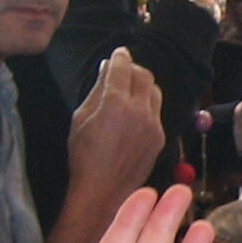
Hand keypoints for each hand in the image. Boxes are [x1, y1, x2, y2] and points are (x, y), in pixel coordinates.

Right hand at [66, 48, 164, 206]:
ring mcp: (153, 124)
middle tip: (123, 69)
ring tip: (130, 88)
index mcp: (115, 102)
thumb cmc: (83, 155)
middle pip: (144, 75)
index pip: (122, 68)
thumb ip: (97, 90)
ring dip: (143, 85)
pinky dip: (147, 104)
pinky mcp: (160, 137)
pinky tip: (135, 110)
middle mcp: (139, 110)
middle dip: (134, 68)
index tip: (119, 52)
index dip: (120, 56)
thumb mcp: (81, 117)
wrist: (103, 190)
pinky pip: (156, 111)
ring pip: (155, 92)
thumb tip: (107, 69)